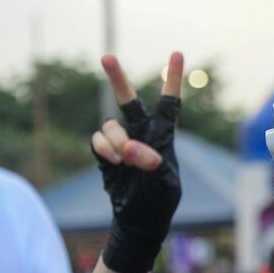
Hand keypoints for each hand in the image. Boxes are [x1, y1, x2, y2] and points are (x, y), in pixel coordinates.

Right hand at [91, 52, 183, 272]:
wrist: (140, 219)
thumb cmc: (161, 200)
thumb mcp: (165, 183)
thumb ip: (151, 163)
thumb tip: (130, 149)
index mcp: (164, 135)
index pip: (169, 103)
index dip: (172, 78)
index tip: (176, 54)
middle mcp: (141, 133)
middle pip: (128, 101)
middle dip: (117, 79)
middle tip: (106, 57)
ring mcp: (121, 143)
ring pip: (110, 126)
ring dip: (116, 141)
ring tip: (125, 159)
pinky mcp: (104, 154)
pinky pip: (97, 140)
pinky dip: (104, 149)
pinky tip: (115, 162)